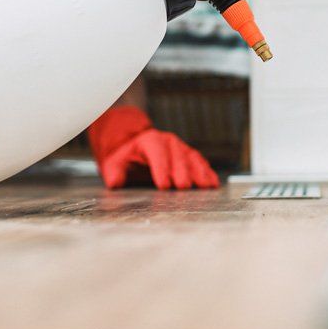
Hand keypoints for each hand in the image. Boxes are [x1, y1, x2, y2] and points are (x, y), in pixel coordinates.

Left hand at [87, 106, 219, 190]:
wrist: (135, 146)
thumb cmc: (126, 157)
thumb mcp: (114, 162)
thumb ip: (114, 172)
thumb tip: (115, 182)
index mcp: (149, 140)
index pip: (156, 152)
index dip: (161, 168)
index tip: (163, 185)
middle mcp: (168, 142)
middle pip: (177, 156)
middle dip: (181, 171)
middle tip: (184, 187)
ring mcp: (180, 148)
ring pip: (192, 158)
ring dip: (199, 172)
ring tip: (206, 186)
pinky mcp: (189, 156)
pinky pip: (200, 162)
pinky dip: (207, 172)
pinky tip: (213, 184)